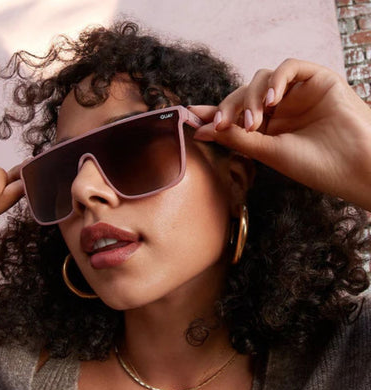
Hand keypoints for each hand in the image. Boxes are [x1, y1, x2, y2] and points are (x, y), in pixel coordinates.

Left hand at [190, 59, 370, 210]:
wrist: (356, 168)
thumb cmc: (315, 165)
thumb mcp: (268, 152)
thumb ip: (236, 138)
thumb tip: (199, 130)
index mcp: (267, 128)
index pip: (234, 113)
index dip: (212, 112)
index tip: (188, 115)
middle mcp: (279, 109)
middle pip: (243, 94)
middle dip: (228, 107)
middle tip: (221, 124)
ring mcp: (297, 93)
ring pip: (262, 79)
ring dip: (251, 98)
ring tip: (254, 121)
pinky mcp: (317, 79)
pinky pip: (290, 67)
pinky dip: (277, 80)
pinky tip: (271, 100)